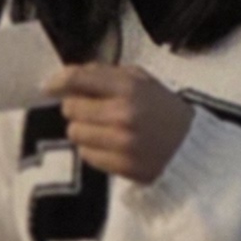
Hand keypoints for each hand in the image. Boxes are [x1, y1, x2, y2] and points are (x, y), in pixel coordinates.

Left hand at [53, 62, 191, 184]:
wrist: (191, 145)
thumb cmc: (163, 108)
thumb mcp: (141, 80)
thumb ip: (104, 74)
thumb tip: (65, 76)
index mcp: (129, 88)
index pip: (78, 80)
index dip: (58, 82)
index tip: (50, 86)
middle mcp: (123, 115)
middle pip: (71, 109)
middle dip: (77, 108)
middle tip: (92, 110)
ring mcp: (122, 143)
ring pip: (75, 134)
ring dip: (84, 130)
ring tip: (103, 129)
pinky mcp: (121, 166)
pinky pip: (86, 155)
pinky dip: (93, 149)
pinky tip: (110, 145)